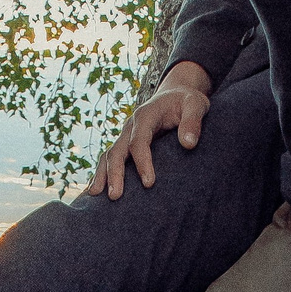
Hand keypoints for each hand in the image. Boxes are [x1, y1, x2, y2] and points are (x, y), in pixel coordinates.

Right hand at [87, 65, 212, 198]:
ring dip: (102, 175)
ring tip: (94, 196)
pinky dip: (102, 174)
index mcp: (146, 115)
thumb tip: (188, 144)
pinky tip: (95, 192)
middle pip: (117, 150)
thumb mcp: (196, 105)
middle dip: (114, 173)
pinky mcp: (126, 144)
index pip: (139, 141)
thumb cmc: (186, 102)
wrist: (175, 95)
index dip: (142, 162)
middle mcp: (130, 126)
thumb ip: (193, 122)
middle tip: (115, 196)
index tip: (149, 183)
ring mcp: (125, 136)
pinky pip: (110, 160)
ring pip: (109, 156)